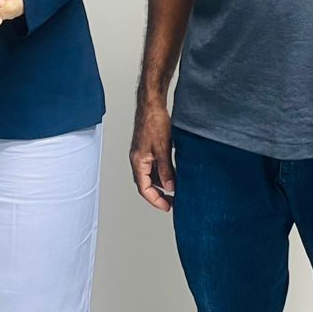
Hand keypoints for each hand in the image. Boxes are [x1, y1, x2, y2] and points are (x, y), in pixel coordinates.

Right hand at [130, 94, 175, 212]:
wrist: (152, 104)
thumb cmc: (154, 122)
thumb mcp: (163, 149)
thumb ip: (166, 169)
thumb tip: (170, 187)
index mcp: (138, 162)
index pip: (144, 188)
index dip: (156, 200)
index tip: (167, 206)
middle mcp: (137, 160)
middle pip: (146, 184)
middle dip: (158, 195)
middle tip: (172, 202)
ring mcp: (142, 154)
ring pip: (150, 176)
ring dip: (161, 184)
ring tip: (175, 189)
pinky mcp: (147, 149)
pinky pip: (153, 167)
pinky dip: (162, 173)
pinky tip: (173, 174)